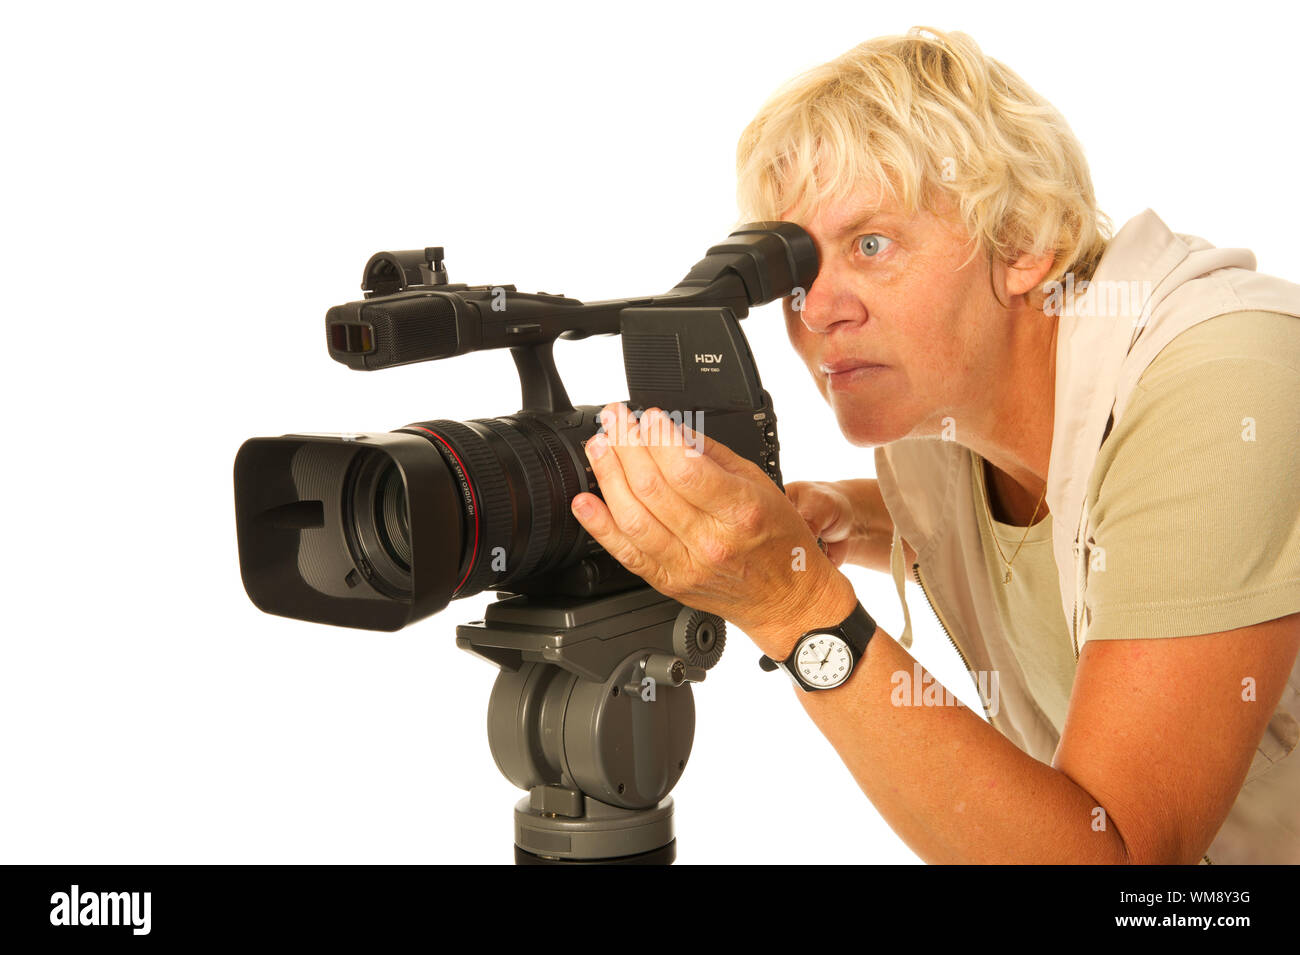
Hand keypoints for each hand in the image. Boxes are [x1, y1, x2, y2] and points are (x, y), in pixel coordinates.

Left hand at [570, 403, 856, 660]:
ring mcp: (686, 565)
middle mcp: (711, 542)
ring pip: (633, 517)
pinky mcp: (667, 581)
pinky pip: (625, 553)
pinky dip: (599, 526)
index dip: (660, 438)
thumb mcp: (760, 484)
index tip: (650, 416)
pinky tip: (584, 502)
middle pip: (653, 488)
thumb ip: (714, 456)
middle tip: (615, 419)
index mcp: (739, 512)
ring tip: (599, 447)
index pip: (687, 470)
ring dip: (608, 476)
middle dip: (627, 444)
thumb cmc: (777, 539)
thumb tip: (673, 430)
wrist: (785, 598)